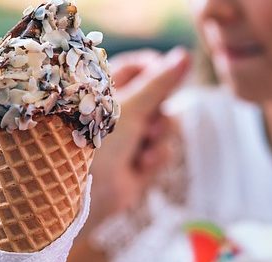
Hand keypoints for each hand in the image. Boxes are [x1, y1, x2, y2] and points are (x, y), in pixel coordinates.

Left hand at [89, 47, 190, 228]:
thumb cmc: (96, 146)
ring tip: (145, 146)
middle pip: (159, 96)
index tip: (170, 73)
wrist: (87, 197)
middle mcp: (118, 113)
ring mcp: (130, 138)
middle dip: (160, 110)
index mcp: (104, 92)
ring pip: (165, 123)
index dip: (157, 69)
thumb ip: (159, 83)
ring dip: (160, 135)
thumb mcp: (130, 109)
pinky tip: (140, 166)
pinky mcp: (139, 162)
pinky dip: (156, 156)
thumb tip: (185, 54)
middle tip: (151, 120)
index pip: (138, 66)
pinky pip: (163, 149)